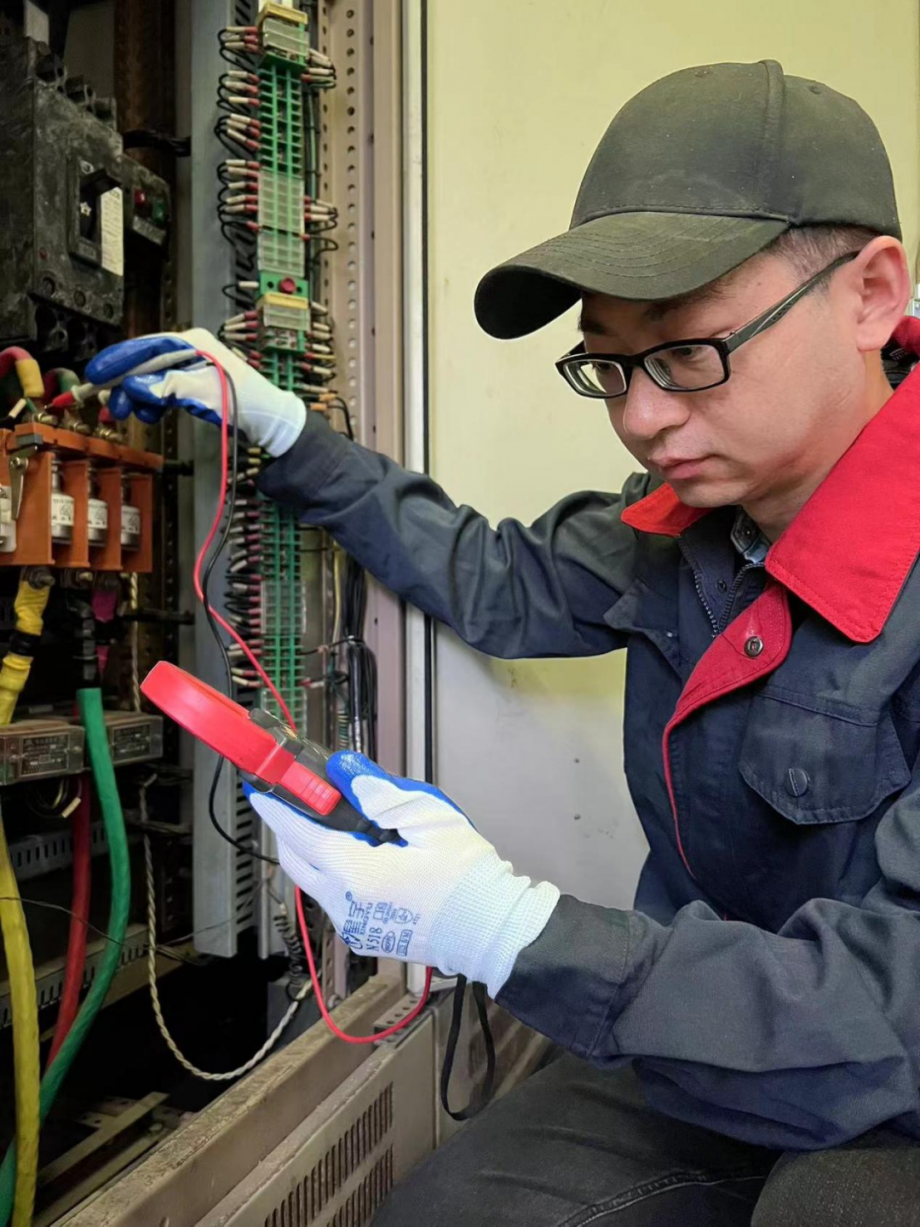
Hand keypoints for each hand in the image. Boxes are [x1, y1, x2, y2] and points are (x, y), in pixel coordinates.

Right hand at [84, 328, 305, 456]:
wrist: (270, 421)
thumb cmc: (248, 402)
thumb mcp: (208, 393)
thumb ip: (170, 386)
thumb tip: (135, 385)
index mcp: (193, 342)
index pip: (147, 346)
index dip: (120, 360)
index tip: (98, 374)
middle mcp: (188, 351)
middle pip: (144, 363)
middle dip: (124, 383)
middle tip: (111, 404)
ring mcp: (189, 368)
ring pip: (149, 379)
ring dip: (136, 396)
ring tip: (131, 412)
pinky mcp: (190, 386)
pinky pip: (161, 391)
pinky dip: (151, 403)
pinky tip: (149, 413)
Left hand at [246, 752, 559, 995]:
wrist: (492, 930)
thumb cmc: (466, 873)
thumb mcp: (428, 816)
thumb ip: (378, 791)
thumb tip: (341, 770)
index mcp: (357, 876)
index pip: (299, 835)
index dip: (276, 807)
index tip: (259, 786)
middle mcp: (344, 907)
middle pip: (297, 860)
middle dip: (292, 827)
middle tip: (305, 798)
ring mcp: (352, 927)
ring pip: (313, 880)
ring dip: (316, 849)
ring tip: (345, 822)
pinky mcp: (364, 936)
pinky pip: (333, 897)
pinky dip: (335, 871)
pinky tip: (364, 853)